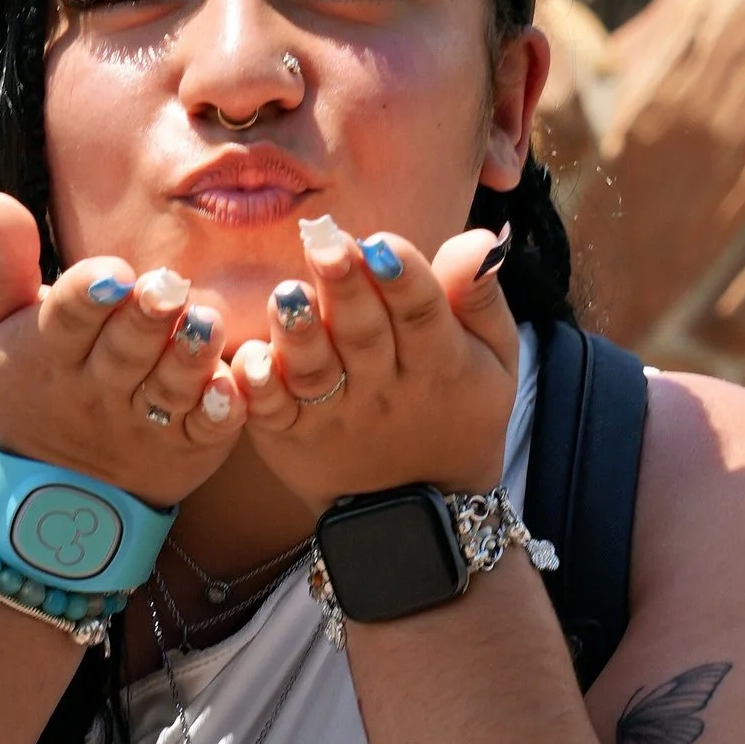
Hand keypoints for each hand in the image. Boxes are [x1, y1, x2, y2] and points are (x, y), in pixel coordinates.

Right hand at [0, 179, 247, 503]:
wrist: (48, 486)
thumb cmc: (23, 381)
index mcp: (49, 350)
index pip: (66, 317)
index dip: (87, 296)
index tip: (111, 273)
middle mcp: (97, 387)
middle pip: (124, 350)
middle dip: (146, 319)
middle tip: (169, 285)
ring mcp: (144, 420)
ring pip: (169, 388)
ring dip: (190, 358)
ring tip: (207, 324)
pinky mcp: (187, 444)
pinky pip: (206, 430)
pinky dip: (220, 412)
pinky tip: (232, 387)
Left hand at [234, 216, 517, 500]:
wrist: (422, 506)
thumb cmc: (459, 407)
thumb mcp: (494, 358)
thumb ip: (480, 298)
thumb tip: (482, 237)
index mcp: (439, 363)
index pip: (422, 314)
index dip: (403, 278)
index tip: (382, 241)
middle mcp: (385, 389)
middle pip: (364, 334)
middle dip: (345, 290)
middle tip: (325, 245)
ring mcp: (335, 415)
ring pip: (316, 372)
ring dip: (298, 334)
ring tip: (286, 295)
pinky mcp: (291, 435)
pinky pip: (272, 412)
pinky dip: (258, 388)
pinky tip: (250, 357)